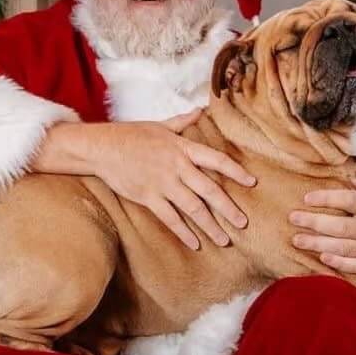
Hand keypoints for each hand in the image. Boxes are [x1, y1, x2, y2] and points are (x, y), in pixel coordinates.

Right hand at [92, 109, 255, 250]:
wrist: (103, 147)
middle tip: (243, 223)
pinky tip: (195, 243)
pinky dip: (183, 232)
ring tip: (224, 240)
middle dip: (228, 208)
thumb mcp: (161, 125)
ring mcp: (163, 184)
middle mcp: (177, 167)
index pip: (216, 160)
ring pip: (193, 208)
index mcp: (183, 148)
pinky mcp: (148, 197)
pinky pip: (170, 218)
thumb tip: (200, 111)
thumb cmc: (132, 134)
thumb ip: (183, 121)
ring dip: (210, 226)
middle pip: (209, 190)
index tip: (252, 182)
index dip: (235, 171)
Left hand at [289, 169, 355, 274]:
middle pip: (343, 226)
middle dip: (316, 223)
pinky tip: (322, 258)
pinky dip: (340, 263)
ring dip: (319, 244)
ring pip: (345, 247)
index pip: (351, 200)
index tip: (307, 198)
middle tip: (293, 218)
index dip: (328, 199)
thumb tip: (353, 176)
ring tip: (297, 240)